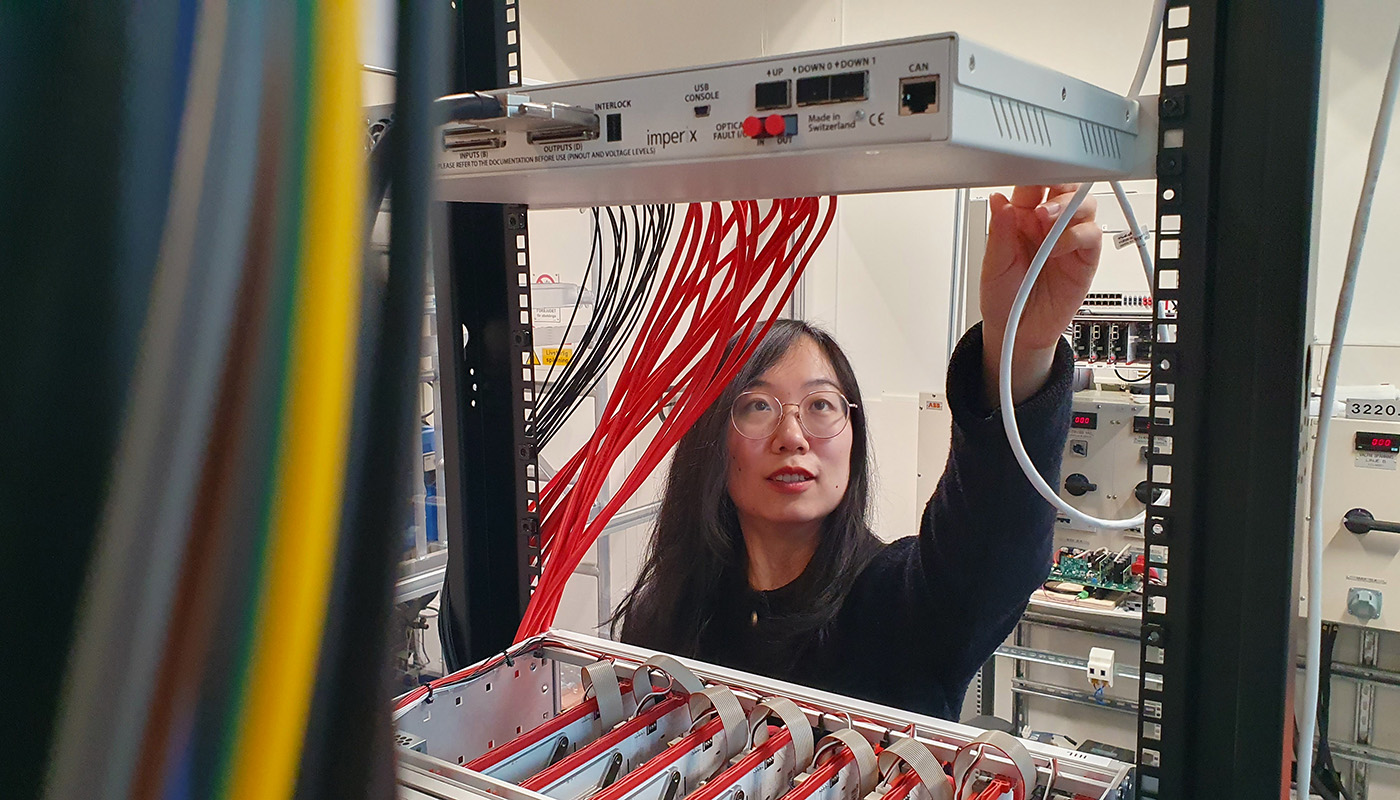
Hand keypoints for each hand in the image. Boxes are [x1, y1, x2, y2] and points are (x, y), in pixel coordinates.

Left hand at [980, 184, 1101, 404]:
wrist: (1017, 332)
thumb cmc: (1004, 298)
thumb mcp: (992, 266)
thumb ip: (999, 233)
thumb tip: (999, 200)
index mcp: (1021, 219)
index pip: (1032, 184)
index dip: (1034, 173)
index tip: (1029, 167)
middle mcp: (1047, 225)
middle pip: (1065, 186)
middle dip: (1057, 183)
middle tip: (1041, 197)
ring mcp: (1067, 239)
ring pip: (1082, 205)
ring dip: (1065, 207)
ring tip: (1045, 221)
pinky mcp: (1084, 258)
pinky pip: (1091, 236)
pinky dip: (1076, 235)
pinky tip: (1057, 247)